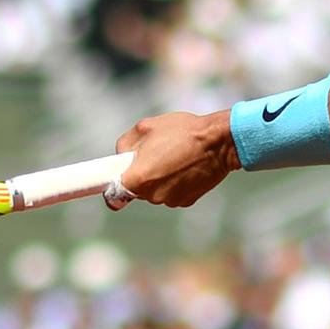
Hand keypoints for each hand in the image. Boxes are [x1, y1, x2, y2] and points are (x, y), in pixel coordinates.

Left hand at [110, 111, 239, 209]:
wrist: (219, 142)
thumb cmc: (182, 131)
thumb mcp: (145, 127)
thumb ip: (125, 144)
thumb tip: (122, 156)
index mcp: (138, 179)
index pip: (113, 196)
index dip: (111, 187)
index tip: (114, 179)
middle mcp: (152, 195)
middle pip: (137, 190)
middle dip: (141, 175)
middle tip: (154, 155)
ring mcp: (170, 200)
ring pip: (155, 191)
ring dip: (160, 178)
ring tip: (175, 157)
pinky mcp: (187, 201)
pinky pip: (172, 193)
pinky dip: (176, 183)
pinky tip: (186, 166)